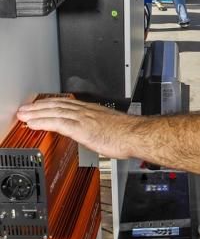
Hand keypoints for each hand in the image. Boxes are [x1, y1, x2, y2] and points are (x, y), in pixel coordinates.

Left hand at [17, 97, 136, 159]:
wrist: (137, 134)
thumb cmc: (129, 133)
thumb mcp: (111, 127)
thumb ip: (99, 128)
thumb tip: (96, 135)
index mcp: (93, 110)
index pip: (67, 104)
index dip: (51, 104)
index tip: (40, 105)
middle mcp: (86, 111)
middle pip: (57, 105)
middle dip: (39, 107)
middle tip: (24, 108)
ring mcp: (83, 118)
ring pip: (54, 112)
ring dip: (36, 113)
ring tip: (23, 115)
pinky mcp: (81, 128)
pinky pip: (58, 123)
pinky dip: (43, 122)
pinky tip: (34, 124)